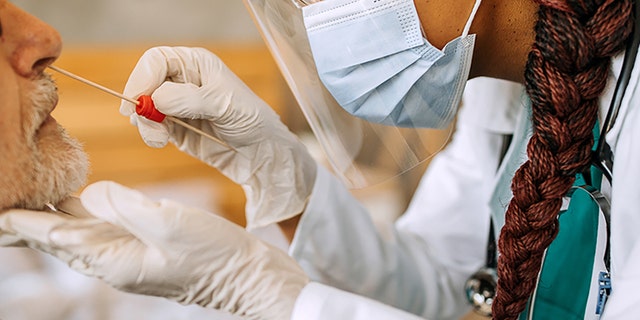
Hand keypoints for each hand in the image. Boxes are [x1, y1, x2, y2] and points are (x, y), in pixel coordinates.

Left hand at [0, 181, 308, 319]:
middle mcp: (116, 260)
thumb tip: (91, 193)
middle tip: (1, 210)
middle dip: (27, 225)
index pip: (55, 237)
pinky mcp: (147, 245)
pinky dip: (82, 215)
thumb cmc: (215, 255)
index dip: (22, 223)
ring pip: (78, 234)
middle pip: (59, 240)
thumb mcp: (170, 224)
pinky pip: (103, 229)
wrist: (250, 276)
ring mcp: (132, 254)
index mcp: (114, 259)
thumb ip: (125, 207)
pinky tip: (77, 204)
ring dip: (50, 218)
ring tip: (26, 203)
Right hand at [120, 46, 315, 228]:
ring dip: (145, 122)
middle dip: (141, 102)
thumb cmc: (250, 119)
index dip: (143, 77)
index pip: (157, 60)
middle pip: (145, 84)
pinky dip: (151, 134)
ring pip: (144, 108)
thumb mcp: (223, 104)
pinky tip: (161, 141)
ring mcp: (176, 106)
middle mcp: (182, 81)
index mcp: (196, 64)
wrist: (261, 152)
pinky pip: (152, 128)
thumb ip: (189, 99)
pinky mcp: (175, 129)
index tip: (139, 98)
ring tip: (159, 137)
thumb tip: (156, 98)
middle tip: (144, 120)